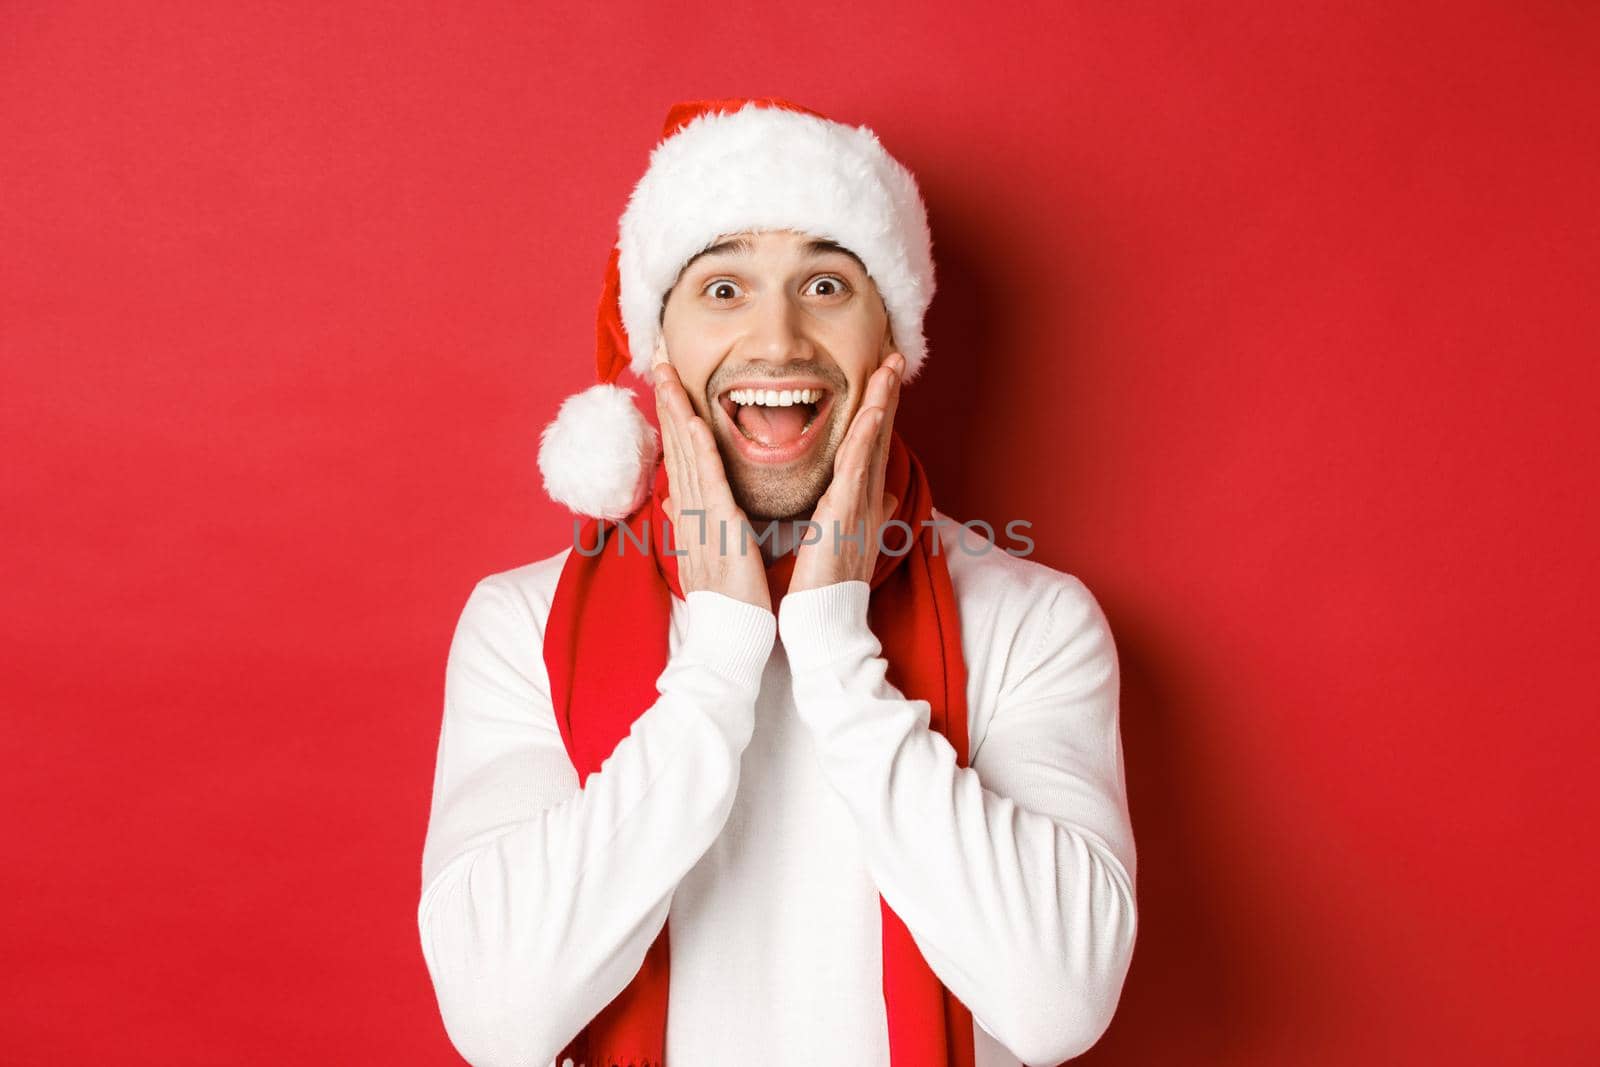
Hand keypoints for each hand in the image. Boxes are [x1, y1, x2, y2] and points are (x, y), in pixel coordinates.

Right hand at [652, 349, 771, 611]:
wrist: (732, 635)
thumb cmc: (735, 599)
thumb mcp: (718, 551)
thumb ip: (705, 521)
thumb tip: (683, 500)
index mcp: (695, 513)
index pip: (682, 456)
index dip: (674, 417)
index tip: (669, 384)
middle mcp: (690, 509)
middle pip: (675, 445)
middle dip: (666, 401)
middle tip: (659, 360)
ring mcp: (700, 517)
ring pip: (685, 454)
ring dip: (675, 411)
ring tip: (666, 374)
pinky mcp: (717, 528)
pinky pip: (706, 482)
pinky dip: (698, 450)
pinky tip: (693, 422)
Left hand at [787, 351, 903, 595]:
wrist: (825, 622)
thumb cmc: (828, 589)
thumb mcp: (849, 542)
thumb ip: (867, 515)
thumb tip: (888, 498)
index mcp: (861, 504)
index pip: (870, 448)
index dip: (879, 412)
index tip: (882, 380)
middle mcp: (868, 500)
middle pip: (879, 437)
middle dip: (889, 396)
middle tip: (895, 357)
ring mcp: (860, 505)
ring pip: (872, 443)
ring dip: (883, 402)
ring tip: (890, 367)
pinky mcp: (846, 514)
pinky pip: (859, 467)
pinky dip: (868, 436)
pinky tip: (874, 410)